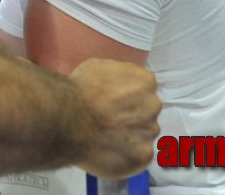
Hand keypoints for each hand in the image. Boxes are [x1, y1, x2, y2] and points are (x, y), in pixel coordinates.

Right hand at [70, 59, 159, 178]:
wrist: (71, 120)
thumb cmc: (80, 91)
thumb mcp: (98, 67)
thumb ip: (117, 77)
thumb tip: (117, 86)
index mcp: (145, 82)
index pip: (143, 89)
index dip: (127, 97)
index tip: (113, 102)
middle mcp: (153, 106)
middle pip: (145, 112)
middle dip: (131, 116)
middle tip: (109, 121)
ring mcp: (150, 132)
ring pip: (143, 135)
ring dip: (129, 136)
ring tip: (106, 139)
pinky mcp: (143, 156)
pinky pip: (138, 156)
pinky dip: (126, 155)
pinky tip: (108, 152)